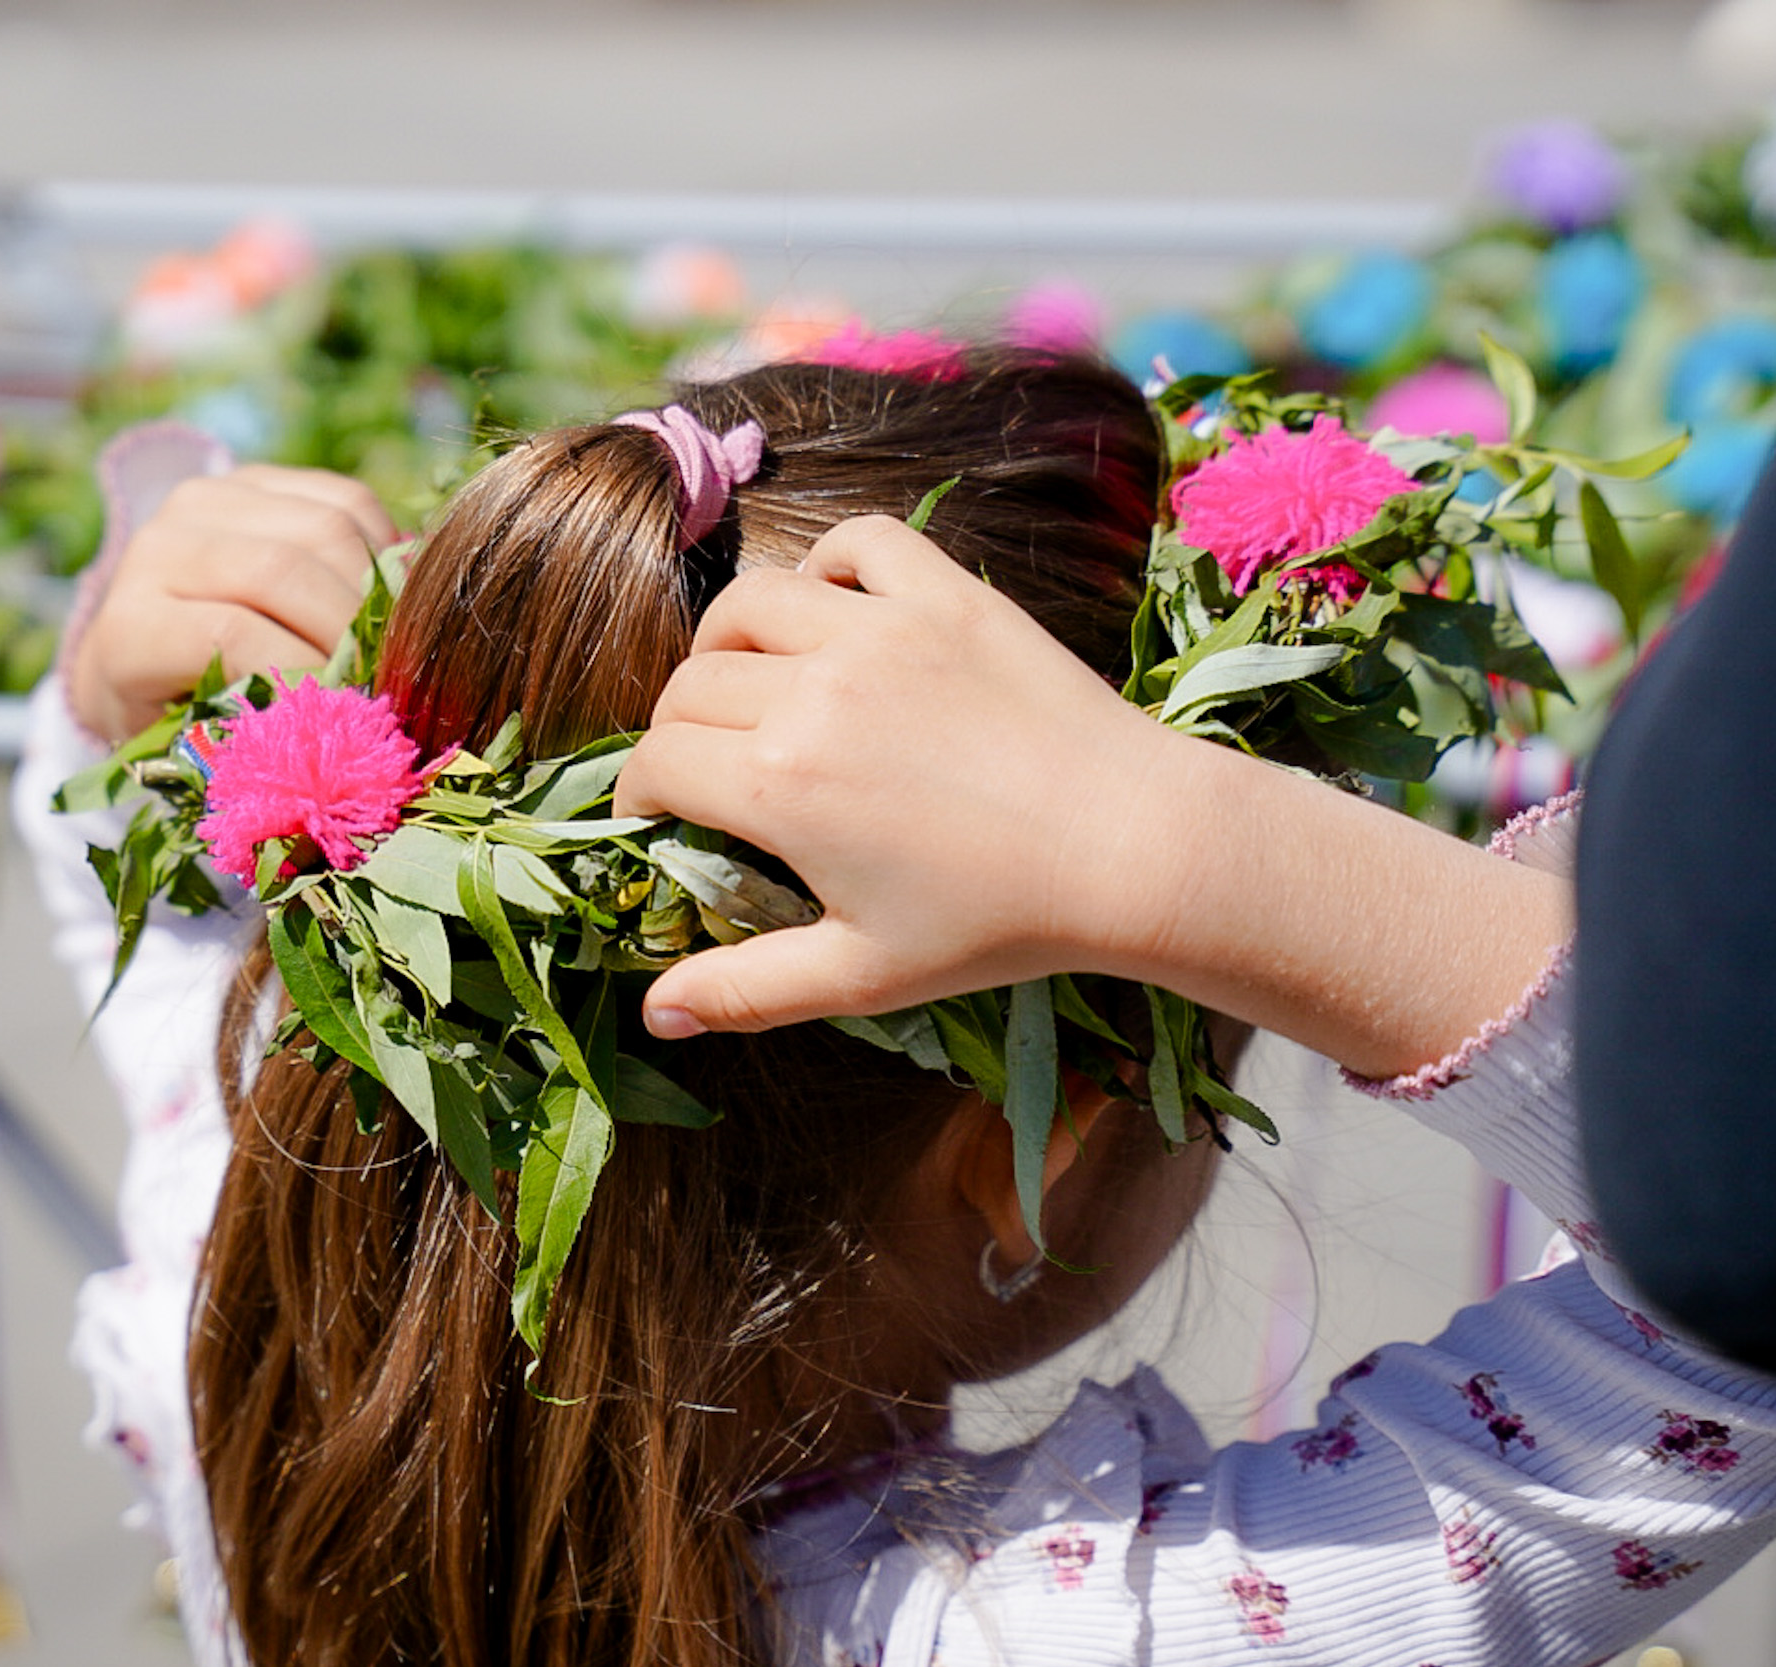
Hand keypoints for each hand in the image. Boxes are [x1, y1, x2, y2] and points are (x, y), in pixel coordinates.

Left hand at [65, 465, 398, 743]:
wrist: (145, 646)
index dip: (303, 671)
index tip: (348, 713)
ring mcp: (208, 501)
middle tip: (389, 677)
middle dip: (352, 629)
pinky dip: (383, 549)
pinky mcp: (255, 478)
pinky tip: (384, 597)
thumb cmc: (178, 715)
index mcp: (131, 627)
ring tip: (393, 642)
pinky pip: (346, 499)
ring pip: (325, 527)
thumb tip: (343, 724)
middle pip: (282, 570)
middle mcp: (158, 547)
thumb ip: (257, 735)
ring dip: (378, 590)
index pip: (232, 635)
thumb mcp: (198, 746)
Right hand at [614, 515, 1572, 1077]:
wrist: (1135, 847)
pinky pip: (857, 544)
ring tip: (748, 683)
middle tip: (708, 768)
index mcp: (778, 784)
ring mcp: (878, 630)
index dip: (641, 798)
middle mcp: (811, 691)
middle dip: (677, 731)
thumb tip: (656, 1013)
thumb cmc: (998, 923)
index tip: (660, 820)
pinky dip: (828, 567)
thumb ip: (748, 989)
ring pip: (749, 604)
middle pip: (688, 687)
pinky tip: (834, 612)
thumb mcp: (863, 975)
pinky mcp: (944, 595)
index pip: (655, 764)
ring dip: (726, 644)